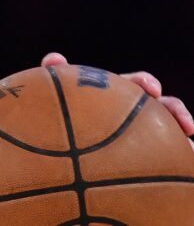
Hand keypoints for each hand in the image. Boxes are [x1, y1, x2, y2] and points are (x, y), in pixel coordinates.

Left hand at [41, 52, 193, 152]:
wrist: (55, 147)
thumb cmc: (56, 116)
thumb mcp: (52, 98)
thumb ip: (55, 78)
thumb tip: (55, 58)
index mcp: (117, 94)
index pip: (137, 83)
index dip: (146, 83)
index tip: (151, 89)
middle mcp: (135, 113)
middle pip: (163, 108)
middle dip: (175, 111)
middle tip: (183, 123)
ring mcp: (142, 136)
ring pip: (169, 136)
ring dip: (182, 141)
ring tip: (189, 151)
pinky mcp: (142, 159)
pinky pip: (160, 163)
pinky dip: (172, 165)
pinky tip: (176, 173)